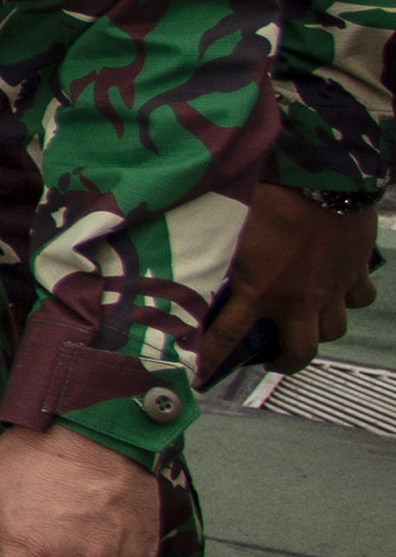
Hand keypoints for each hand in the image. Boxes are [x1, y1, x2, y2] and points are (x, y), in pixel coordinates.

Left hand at [192, 182, 381, 377]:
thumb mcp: (230, 231)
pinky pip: (360, 298)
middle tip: (270, 359)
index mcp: (259, 292)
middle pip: (300, 352)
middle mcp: (298, 299)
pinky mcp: (356, 271)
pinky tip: (338, 291)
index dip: (212, 360)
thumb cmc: (268, 200)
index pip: (227, 337)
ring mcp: (332, 288)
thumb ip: (219, 256)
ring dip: (319, 332)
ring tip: (303, 324)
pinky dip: (350, 299)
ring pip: (334, 330)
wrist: (322, 180)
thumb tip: (196, 263)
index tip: (204, 376)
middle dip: (283, 363)